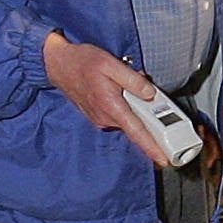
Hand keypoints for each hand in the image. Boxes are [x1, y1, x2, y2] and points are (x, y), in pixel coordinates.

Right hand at [44, 32, 170, 163]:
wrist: (58, 64)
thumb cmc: (82, 62)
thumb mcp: (111, 64)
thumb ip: (133, 80)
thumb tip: (150, 93)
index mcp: (111, 106)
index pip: (137, 132)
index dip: (152, 148)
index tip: (163, 160)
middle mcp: (106, 118)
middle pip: (137, 124)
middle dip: (147, 109)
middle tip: (145, 88)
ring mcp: (101, 119)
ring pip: (128, 118)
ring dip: (134, 104)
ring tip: (123, 82)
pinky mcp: (99, 117)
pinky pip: (120, 115)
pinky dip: (125, 105)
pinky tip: (117, 89)